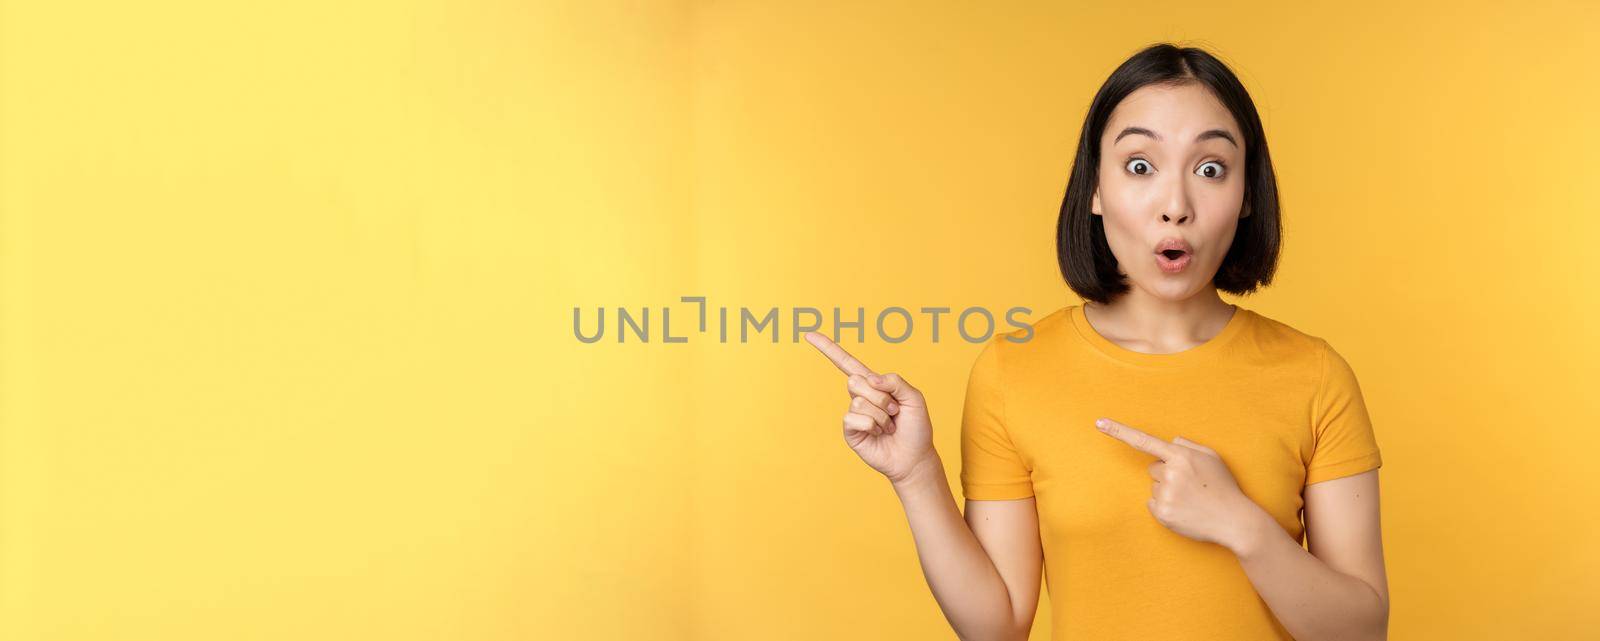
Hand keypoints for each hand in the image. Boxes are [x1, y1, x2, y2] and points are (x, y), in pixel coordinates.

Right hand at [803, 331, 937, 485]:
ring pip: (859, 402)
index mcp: (873, 383)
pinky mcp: (850, 431)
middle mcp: (860, 396)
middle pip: (856, 380)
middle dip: (881, 397)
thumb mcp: (914, 397)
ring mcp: (854, 414)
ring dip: (881, 415)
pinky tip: (879, 433)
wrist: (914, 457)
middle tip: (894, 410)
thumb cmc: (916, 427)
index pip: (847, 362)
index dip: (828, 348)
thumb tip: (870, 379)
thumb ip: (895, 381)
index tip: (808, 335)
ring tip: (889, 425)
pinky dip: (872, 426)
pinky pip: (853, 419)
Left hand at [1094, 417, 1266, 553]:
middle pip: (1153, 468)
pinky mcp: (1162, 513)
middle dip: (1167, 474)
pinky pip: (1152, 504)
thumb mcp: (1211, 457)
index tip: (1099, 423)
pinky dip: (1165, 507)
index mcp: (1181, 456)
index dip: (1119, 431)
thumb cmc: (1223, 487)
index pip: (1144, 440)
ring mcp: (1165, 494)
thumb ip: (1188, 445)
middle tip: (1191, 485)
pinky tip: (1184, 510)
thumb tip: (1169, 443)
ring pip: (1154, 487)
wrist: (1234, 521)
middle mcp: (1170, 473)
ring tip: (1191, 499)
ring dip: (1167, 491)